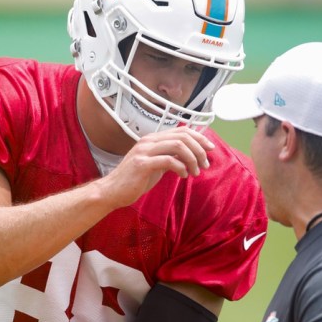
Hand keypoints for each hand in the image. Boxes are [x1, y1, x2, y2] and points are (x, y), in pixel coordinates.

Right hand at [98, 127, 213, 207]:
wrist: (112, 191)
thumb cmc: (134, 180)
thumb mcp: (155, 164)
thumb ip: (169, 156)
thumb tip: (189, 154)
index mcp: (152, 139)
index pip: (181, 130)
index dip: (199, 137)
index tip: (209, 149)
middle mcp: (148, 141)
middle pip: (182, 136)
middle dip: (199, 150)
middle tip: (205, 164)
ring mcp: (144, 151)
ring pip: (178, 146)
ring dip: (192, 159)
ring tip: (196, 172)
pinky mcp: (142, 164)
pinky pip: (169, 161)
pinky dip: (181, 168)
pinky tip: (183, 176)